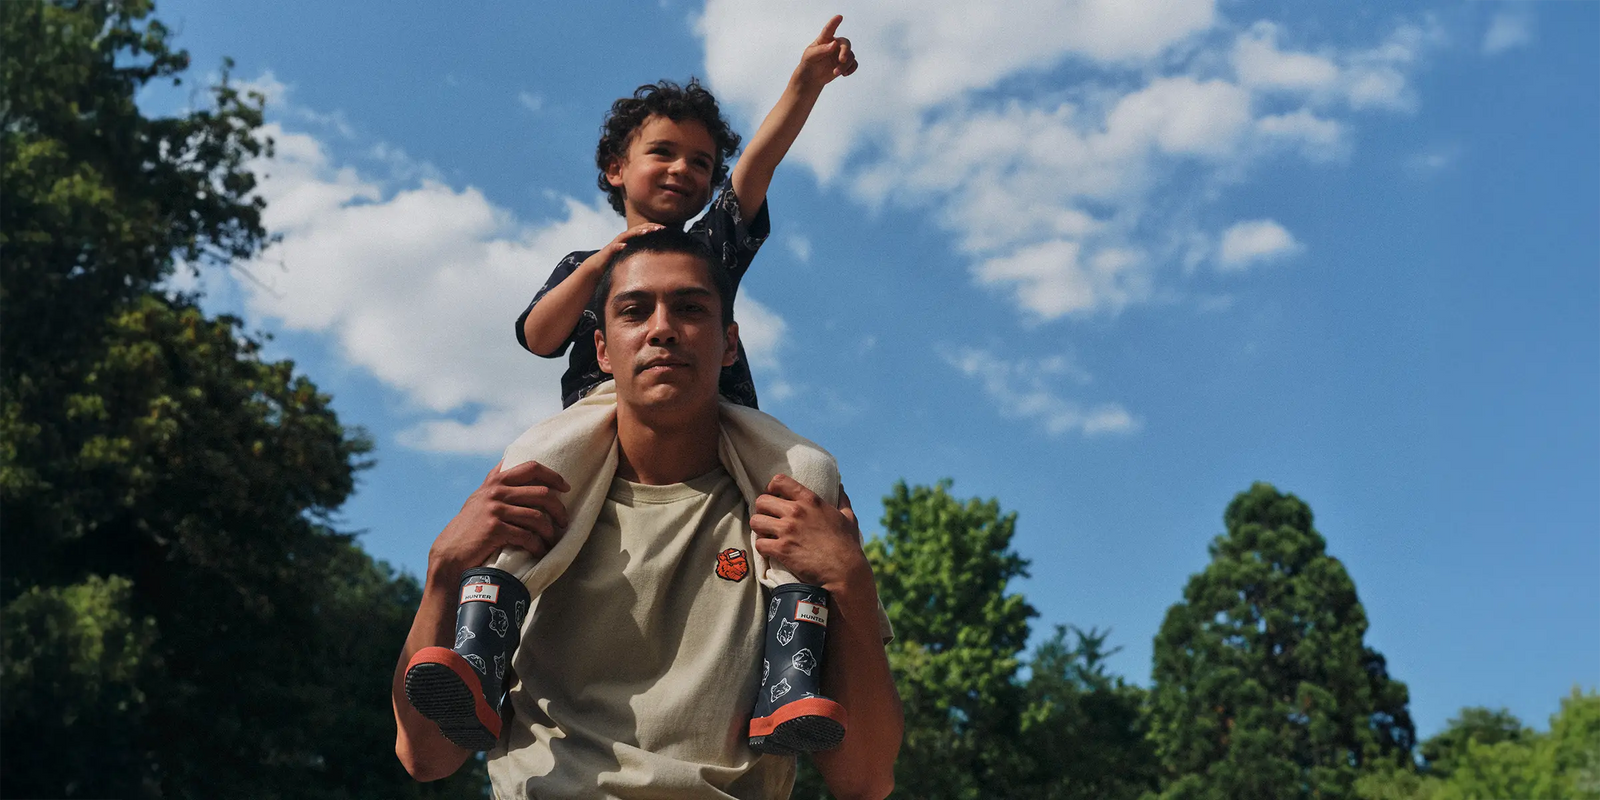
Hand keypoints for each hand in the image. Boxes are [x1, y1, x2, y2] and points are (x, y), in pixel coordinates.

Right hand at [427, 460, 571, 581]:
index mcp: (495, 482)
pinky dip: (538, 546)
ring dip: (550, 531)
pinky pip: (527, 536)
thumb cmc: (469, 528)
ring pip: (538, 517)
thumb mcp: (480, 499)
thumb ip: (496, 485)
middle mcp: (496, 492)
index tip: (565, 488)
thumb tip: (515, 467)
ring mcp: (495, 510)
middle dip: (559, 509)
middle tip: (563, 522)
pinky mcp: (495, 529)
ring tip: (552, 540)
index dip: (553, 476)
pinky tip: (540, 551)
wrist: (450, 553)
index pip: (531, 468)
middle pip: (542, 493)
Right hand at [583, 223, 666, 272]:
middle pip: (637, 229)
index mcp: (631, 238)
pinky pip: (614, 247)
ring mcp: (616, 243)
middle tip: (661, 228)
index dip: (654, 228)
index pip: (644, 230)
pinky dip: (619, 246)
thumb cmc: (618, 260)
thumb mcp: (633, 255)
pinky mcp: (609, 251)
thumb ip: (642, 251)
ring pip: (627, 235)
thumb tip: (658, 255)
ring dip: (636, 233)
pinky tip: (624, 246)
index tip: (666, 229)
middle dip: (649, 227)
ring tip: (646, 232)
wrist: (599, 266)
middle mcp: (624, 238)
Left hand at [750, 475, 869, 589]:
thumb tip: (840, 486)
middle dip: (762, 510)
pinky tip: (770, 550)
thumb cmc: (847, 545)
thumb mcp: (848, 517)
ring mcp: (787, 530)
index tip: (774, 497)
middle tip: (768, 519)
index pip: (779, 481)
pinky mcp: (781, 549)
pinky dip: (762, 548)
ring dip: (759, 528)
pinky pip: (758, 544)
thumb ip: (842, 500)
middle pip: (762, 501)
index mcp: (810, 500)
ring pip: (755, 521)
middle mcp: (795, 511)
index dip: (771, 488)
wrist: (844, 571)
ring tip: (767, 534)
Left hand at [796, 15, 857, 89]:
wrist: (812, 77)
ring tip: (835, 72)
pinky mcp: (845, 63)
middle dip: (845, 52)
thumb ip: (821, 50)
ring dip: (844, 65)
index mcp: (824, 39)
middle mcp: (835, 44)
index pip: (829, 30)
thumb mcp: (811, 56)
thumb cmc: (809, 63)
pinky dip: (851, 69)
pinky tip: (844, 74)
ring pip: (850, 56)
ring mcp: (840, 53)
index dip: (834, 23)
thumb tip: (834, 44)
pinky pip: (854, 63)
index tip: (839, 17)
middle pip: (845, 44)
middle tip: (841, 60)